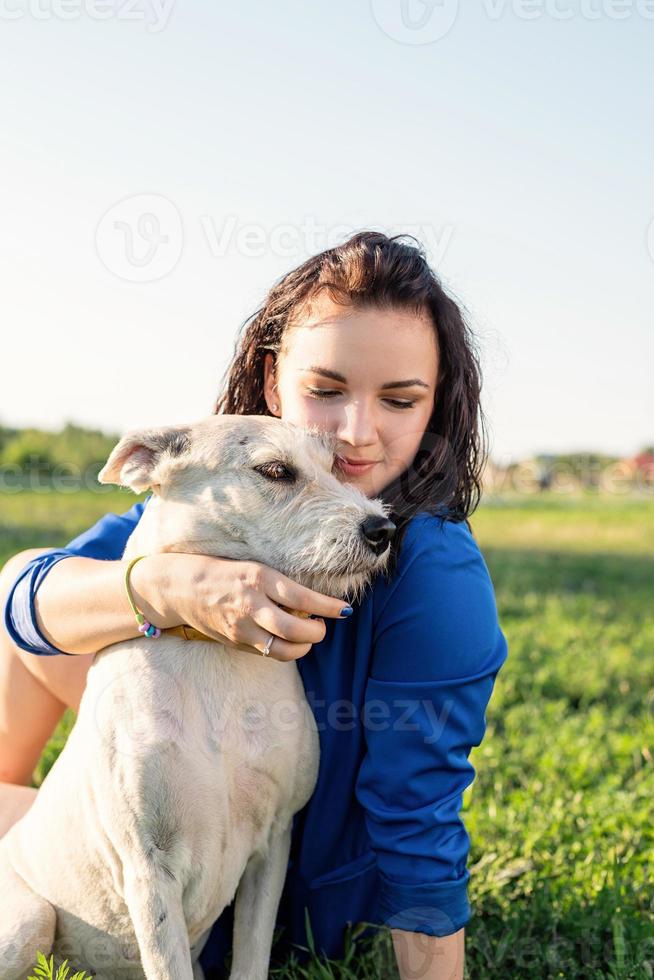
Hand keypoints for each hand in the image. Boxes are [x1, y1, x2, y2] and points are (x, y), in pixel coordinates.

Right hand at [140, 553, 350, 661]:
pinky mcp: (235, 643)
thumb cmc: (224, 572)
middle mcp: (251, 604)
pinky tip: (285, 640)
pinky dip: (282, 650)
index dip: (328, 607)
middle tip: (322, 627)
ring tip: (307, 637)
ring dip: (302, 648)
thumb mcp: (254, 568)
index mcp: (258, 578)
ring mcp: (241, 627)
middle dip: (316, 633)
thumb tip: (312, 605)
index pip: (302, 598)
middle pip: (295, 631)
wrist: (181, 587)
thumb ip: (280, 586)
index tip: (345, 610)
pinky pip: (267, 653)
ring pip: (283, 650)